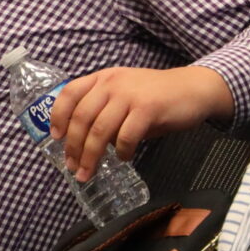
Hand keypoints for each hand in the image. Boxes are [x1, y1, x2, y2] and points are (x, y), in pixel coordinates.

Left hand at [50, 65, 233, 181]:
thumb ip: (104, 111)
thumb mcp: (124, 95)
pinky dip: (121, 151)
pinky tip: (123, 157)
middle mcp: (112, 83)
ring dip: (91, 156)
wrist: (193, 89)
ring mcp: (130, 94)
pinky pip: (126, 136)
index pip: (69, 93)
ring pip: (100, 131)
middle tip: (72, 167)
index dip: (58, 116)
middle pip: (81, 118)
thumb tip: (82, 143)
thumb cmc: (155, 97)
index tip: (56, 138)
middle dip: (73, 147)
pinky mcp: (148, 108)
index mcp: (102, 78)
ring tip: (88, 172)